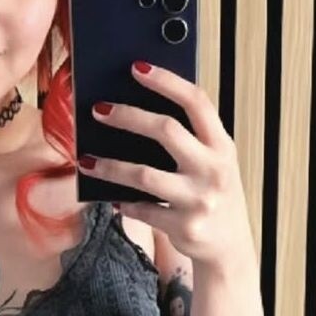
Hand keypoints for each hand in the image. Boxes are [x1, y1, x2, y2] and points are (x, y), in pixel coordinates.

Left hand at [82, 62, 252, 272]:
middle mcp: (214, 170)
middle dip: (128, 117)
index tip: (136, 67)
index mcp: (222, 146)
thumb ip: (191, 140)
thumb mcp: (215, 163)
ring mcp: (199, 200)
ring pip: (144, 175)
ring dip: (110, 167)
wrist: (230, 249)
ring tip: (85, 160)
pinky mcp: (184, 227)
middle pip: (166, 130)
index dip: (166, 81)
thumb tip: (139, 111)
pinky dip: (125, 203)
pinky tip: (113, 198)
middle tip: (98, 110)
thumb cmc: (214, 195)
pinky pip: (143, 210)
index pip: (196, 102)